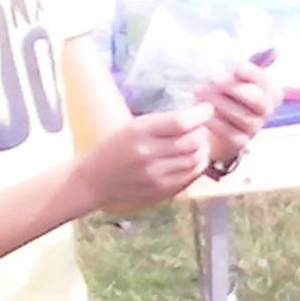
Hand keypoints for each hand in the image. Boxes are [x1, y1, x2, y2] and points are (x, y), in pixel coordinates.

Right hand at [77, 102, 211, 210]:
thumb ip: (163, 123)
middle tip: (203, 127)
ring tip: (200, 143)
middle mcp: (148, 154)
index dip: (200, 114)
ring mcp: (155, 176)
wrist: (93, 181)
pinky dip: (197, 166)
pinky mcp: (159, 192)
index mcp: (139, 132)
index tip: (207, 109)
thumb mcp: (133, 127)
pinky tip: (195, 159)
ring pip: (195, 160)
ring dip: (203, 149)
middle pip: (192, 142)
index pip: (180, 122)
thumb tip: (197, 116)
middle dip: (203, 132)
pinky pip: (189, 178)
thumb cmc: (114, 148)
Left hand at [194, 55, 281, 166]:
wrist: (214, 122)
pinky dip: (214, 120)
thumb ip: (255, 62)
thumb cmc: (228, 93)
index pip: (265, 80)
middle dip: (232, 87)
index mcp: (271, 91)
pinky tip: (203, 111)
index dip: (251, 73)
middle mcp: (267, 110)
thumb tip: (276, 50)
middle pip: (255, 98)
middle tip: (212, 78)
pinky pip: (228, 130)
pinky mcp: (240, 142)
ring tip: (200, 92)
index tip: (236, 68)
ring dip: (219, 101)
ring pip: (241, 114)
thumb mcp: (239, 76)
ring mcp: (255, 127)